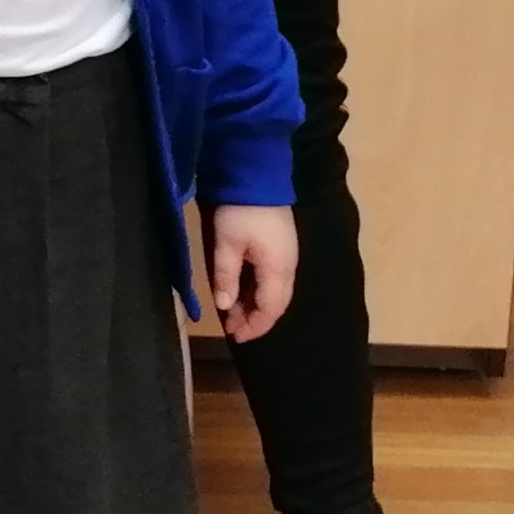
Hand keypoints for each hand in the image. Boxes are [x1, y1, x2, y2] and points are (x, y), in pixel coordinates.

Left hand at [209, 203, 297, 343]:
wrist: (257, 175)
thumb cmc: (240, 210)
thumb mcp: (226, 243)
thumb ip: (226, 276)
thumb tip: (225, 307)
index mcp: (278, 269)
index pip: (270, 309)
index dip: (254, 326)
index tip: (236, 338)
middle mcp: (287, 267)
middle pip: (275, 303)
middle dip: (254, 319)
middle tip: (232, 329)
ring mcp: (286, 256)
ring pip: (274, 292)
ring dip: (255, 305)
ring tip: (233, 315)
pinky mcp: (280, 247)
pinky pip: (272, 279)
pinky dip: (257, 291)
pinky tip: (242, 293)